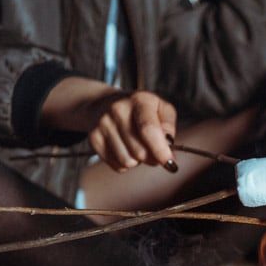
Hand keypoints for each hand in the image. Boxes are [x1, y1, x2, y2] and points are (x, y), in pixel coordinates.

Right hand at [42, 79, 177, 171]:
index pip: (149, 129)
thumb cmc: (141, 109)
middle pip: (140, 151)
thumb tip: (169, 151)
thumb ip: (169, 127)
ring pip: (127, 162)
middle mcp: (118, 110)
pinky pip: (116, 165)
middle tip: (154, 151)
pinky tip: (125, 149)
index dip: (160, 150)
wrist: (105, 103)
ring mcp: (103, 124)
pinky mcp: (94, 138)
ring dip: (137, 161)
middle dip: (152, 158)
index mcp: (139, 101)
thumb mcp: (161, 108)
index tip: (170, 164)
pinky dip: (125, 164)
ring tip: (137, 147)